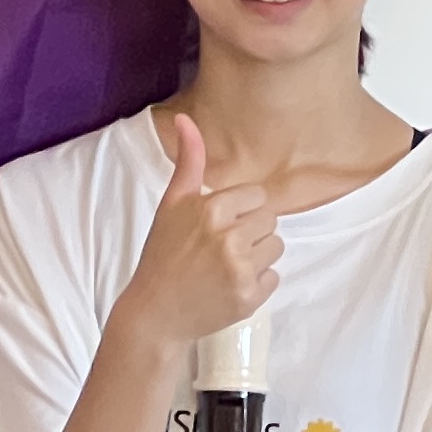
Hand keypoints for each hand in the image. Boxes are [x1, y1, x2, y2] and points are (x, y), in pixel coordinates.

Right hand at [116, 112, 280, 349]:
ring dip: (257, 256)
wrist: (155, 312)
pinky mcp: (249, 297)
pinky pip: (274, 277)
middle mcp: (229, 237)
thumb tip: (185, 119)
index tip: (218, 226)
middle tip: (221, 248)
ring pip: (276, 247)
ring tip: (227, 266)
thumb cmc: (162, 255)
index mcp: (212, 209)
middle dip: (251, 232)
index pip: (257, 197)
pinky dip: (257, 283)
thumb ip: (189, 162)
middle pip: (270, 220)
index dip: (240, 210)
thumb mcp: (171, 204)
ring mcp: (240, 269)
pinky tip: (230, 285)